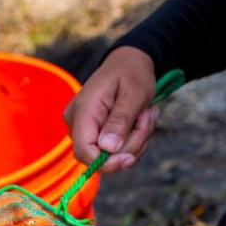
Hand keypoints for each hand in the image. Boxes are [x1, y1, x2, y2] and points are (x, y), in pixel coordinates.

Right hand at [63, 46, 157, 172]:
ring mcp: (84, 130)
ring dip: (137, 141)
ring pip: (112, 156)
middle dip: (130, 146)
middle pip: (100, 157)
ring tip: (146, 115)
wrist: (129, 63)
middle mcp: (76, 124)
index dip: (106, 162)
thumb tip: (108, 148)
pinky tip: (140, 121)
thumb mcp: (134, 92)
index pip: (84, 152)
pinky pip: (115, 151)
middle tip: (148, 118)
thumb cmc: (132, 72)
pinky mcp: (95, 134)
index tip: (131, 158)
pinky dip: (134, 141)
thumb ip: (121, 119)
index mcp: (82, 111)